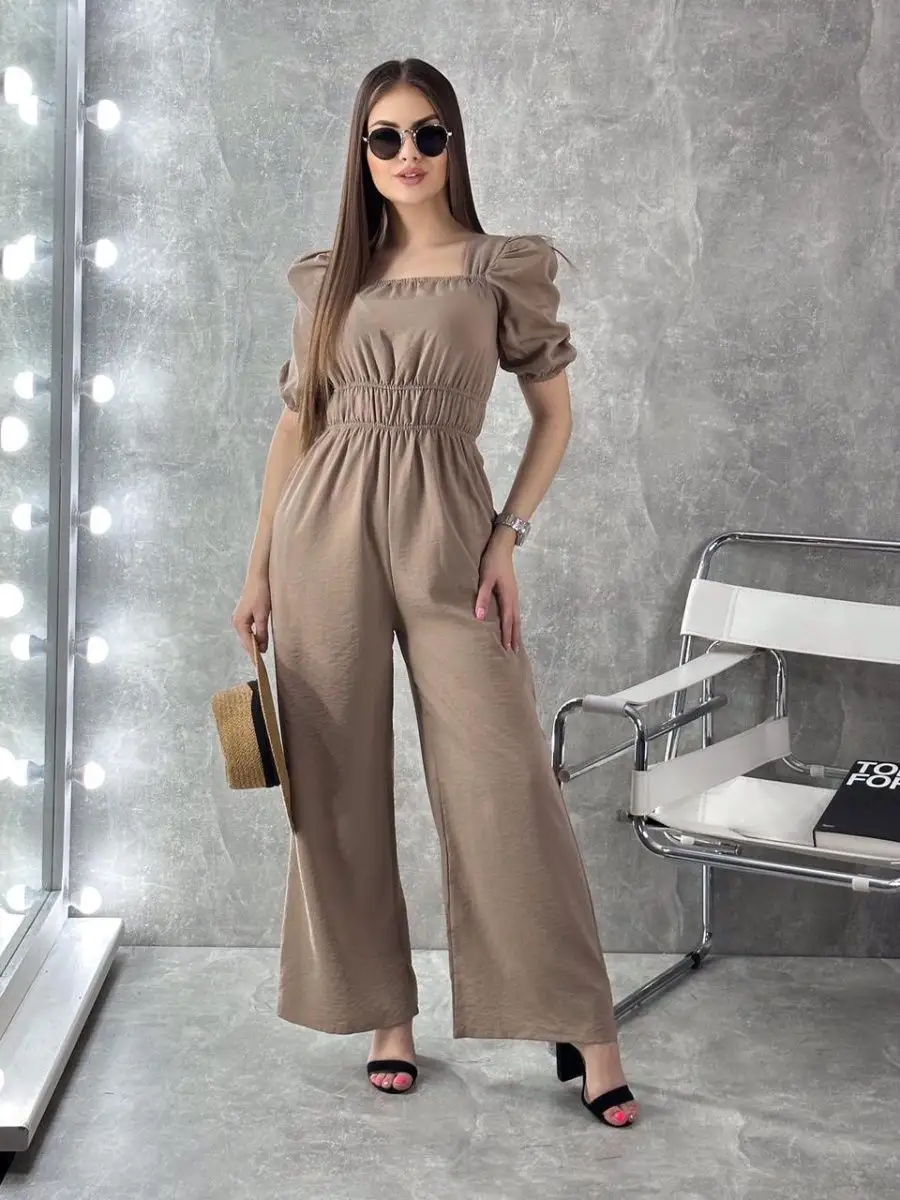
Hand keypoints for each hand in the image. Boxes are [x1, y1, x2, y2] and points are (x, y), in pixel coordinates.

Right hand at [232, 573, 270, 657]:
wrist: (258, 576)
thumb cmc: (261, 594)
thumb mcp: (263, 615)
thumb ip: (262, 632)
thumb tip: (262, 648)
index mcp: (240, 624)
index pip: (248, 644)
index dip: (254, 656)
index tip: (260, 667)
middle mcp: (237, 622)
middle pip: (246, 642)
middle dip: (254, 651)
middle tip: (263, 663)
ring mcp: (239, 618)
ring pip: (247, 636)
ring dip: (255, 643)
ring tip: (263, 653)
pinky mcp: (244, 614)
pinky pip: (248, 630)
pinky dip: (254, 636)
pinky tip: (261, 639)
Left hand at [474, 526, 519, 651]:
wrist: (502, 544)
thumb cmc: (492, 561)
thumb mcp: (485, 578)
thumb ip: (483, 597)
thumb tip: (481, 617)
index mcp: (508, 597)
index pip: (508, 621)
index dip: (507, 636)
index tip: (507, 650)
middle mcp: (514, 598)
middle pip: (516, 621)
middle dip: (515, 637)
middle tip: (514, 652)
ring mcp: (514, 594)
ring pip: (516, 616)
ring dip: (516, 630)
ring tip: (514, 642)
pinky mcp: (511, 590)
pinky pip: (514, 610)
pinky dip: (514, 621)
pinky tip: (511, 623)